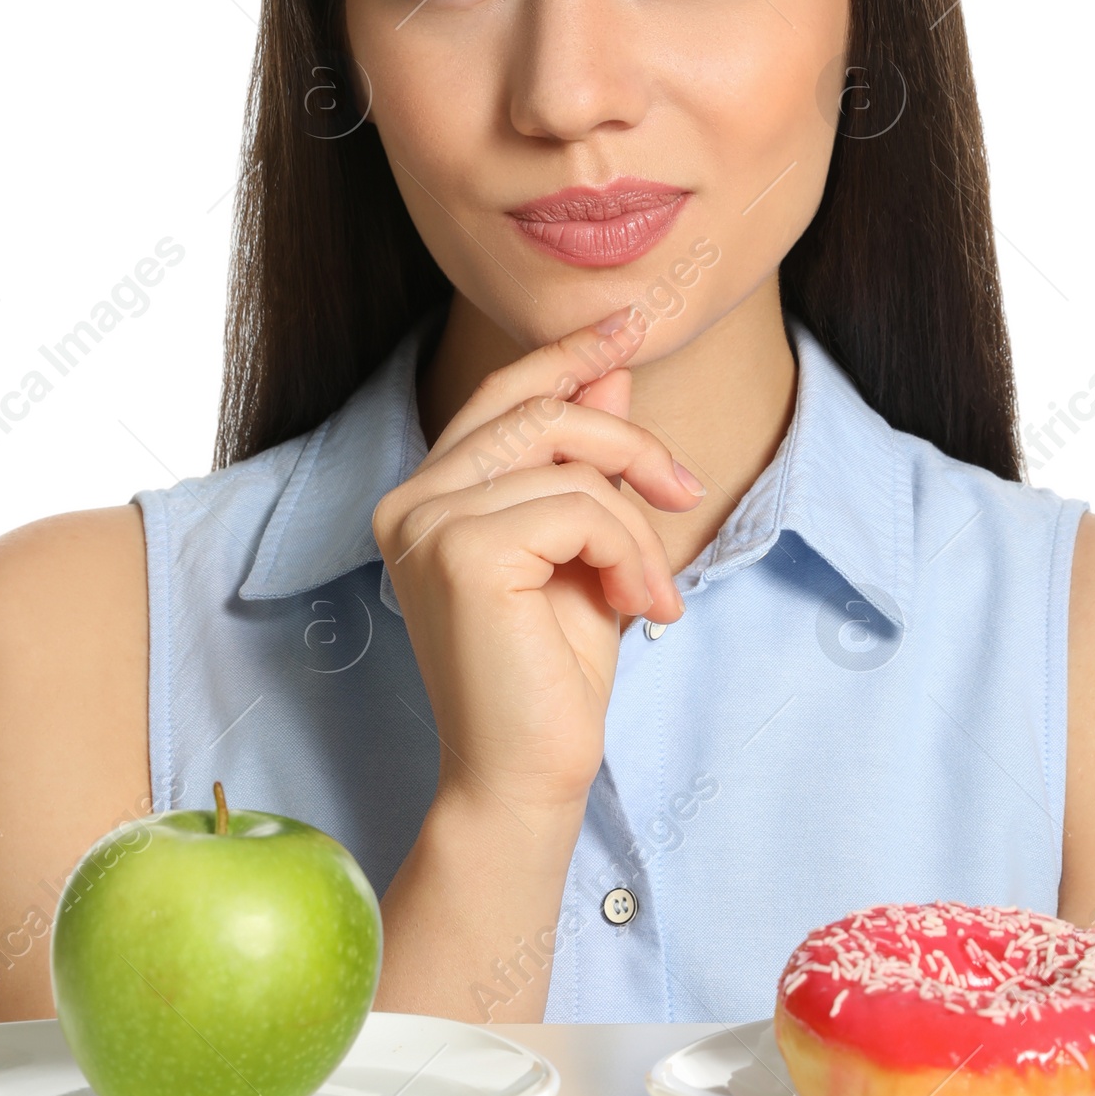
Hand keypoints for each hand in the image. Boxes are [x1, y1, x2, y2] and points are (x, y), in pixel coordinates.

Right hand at [372, 307, 704, 823]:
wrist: (530, 773)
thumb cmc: (553, 673)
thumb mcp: (584, 546)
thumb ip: (586, 459)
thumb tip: (612, 366)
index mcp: (427, 495)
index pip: (500, 395)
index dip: (567, 355)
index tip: (630, 323)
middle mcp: (410, 499)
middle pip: (541, 412)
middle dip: (630, 443)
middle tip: (684, 492)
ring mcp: (425, 522)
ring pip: (572, 467)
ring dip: (636, 528)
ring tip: (652, 594)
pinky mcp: (460, 551)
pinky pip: (578, 507)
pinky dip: (627, 552)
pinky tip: (637, 607)